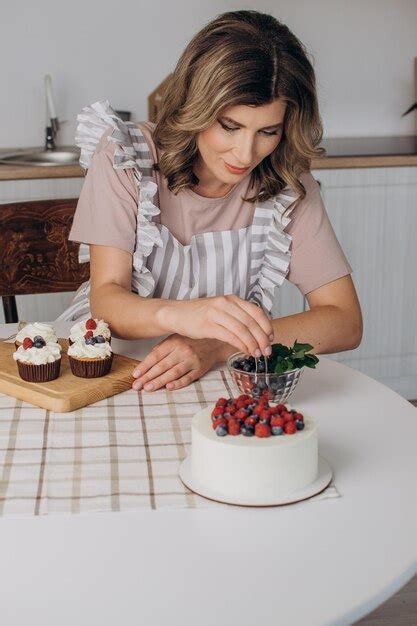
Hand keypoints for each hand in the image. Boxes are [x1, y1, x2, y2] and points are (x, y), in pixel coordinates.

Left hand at [131, 334, 228, 391]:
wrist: (215, 341)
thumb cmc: (191, 341)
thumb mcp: (176, 338)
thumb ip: (162, 349)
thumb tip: (145, 365)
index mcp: (173, 342)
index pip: (155, 355)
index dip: (144, 366)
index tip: (135, 375)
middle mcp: (182, 351)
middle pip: (162, 366)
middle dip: (148, 377)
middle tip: (136, 386)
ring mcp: (192, 360)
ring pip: (173, 373)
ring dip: (159, 381)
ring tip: (148, 388)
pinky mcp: (200, 369)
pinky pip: (188, 378)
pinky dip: (178, 383)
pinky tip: (169, 387)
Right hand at [158, 295, 273, 357]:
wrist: (176, 313)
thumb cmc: (200, 314)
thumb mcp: (222, 310)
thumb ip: (238, 317)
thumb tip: (258, 332)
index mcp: (232, 299)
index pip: (256, 312)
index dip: (267, 326)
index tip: (271, 338)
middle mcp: (226, 303)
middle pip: (251, 322)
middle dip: (262, 339)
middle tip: (268, 351)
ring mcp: (216, 313)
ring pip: (242, 330)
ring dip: (253, 344)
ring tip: (258, 354)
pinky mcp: (208, 325)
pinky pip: (230, 336)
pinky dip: (241, 345)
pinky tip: (245, 351)